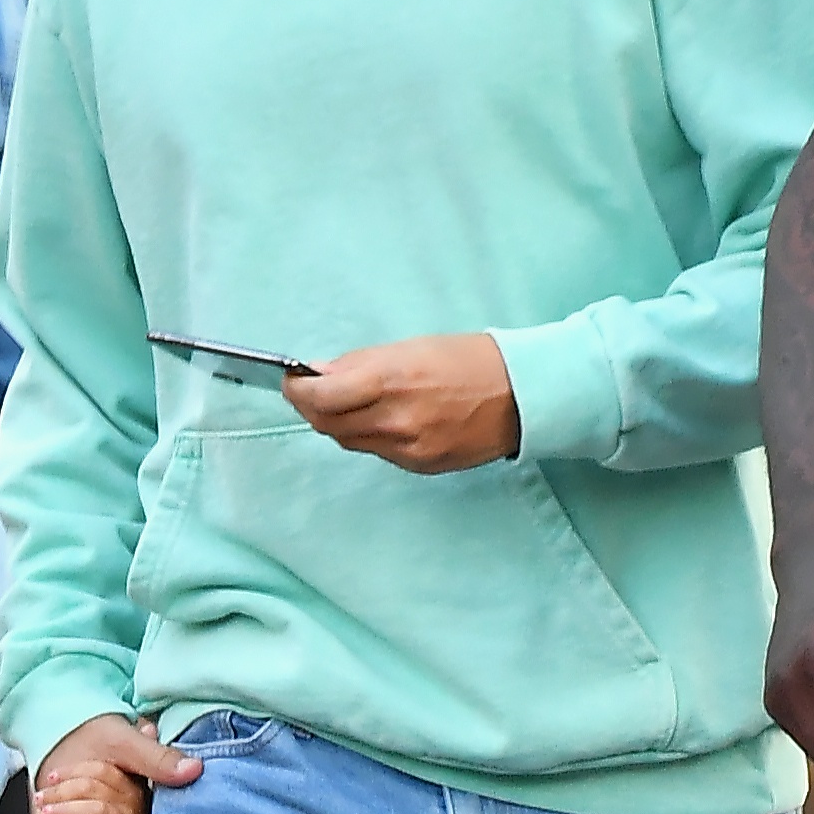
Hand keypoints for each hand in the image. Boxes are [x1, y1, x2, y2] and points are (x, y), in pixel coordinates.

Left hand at [284, 335, 519, 471]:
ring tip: (345, 403)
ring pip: (351, 441)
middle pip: (328, 425)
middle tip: (308, 392)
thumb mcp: (411, 347)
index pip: (321, 397)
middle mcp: (396, 420)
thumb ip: (360, 364)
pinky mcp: (420, 465)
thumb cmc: (469, 361)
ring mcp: (408, 448)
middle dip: (312, 408)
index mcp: (391, 380)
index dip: (298, 391)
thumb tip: (320, 373)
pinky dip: (370, 436)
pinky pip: (379, 453)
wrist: (522, 395)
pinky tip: (381, 419)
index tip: (291, 381)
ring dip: (339, 422)